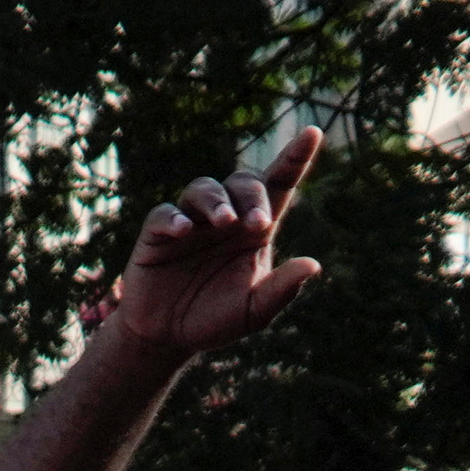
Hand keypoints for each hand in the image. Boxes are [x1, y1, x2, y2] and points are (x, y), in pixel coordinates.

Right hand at [84, 126, 324, 362]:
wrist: (166, 337)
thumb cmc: (214, 320)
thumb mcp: (254, 311)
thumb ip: (281, 290)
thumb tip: (313, 265)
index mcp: (255, 230)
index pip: (279, 184)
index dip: (295, 158)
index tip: (313, 133)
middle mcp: (225, 218)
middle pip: (243, 182)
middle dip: (252, 195)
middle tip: (257, 224)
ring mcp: (191, 223)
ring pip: (204, 188)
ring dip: (217, 200)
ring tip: (223, 222)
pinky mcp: (157, 234)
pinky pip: (164, 214)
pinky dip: (174, 218)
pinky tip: (184, 231)